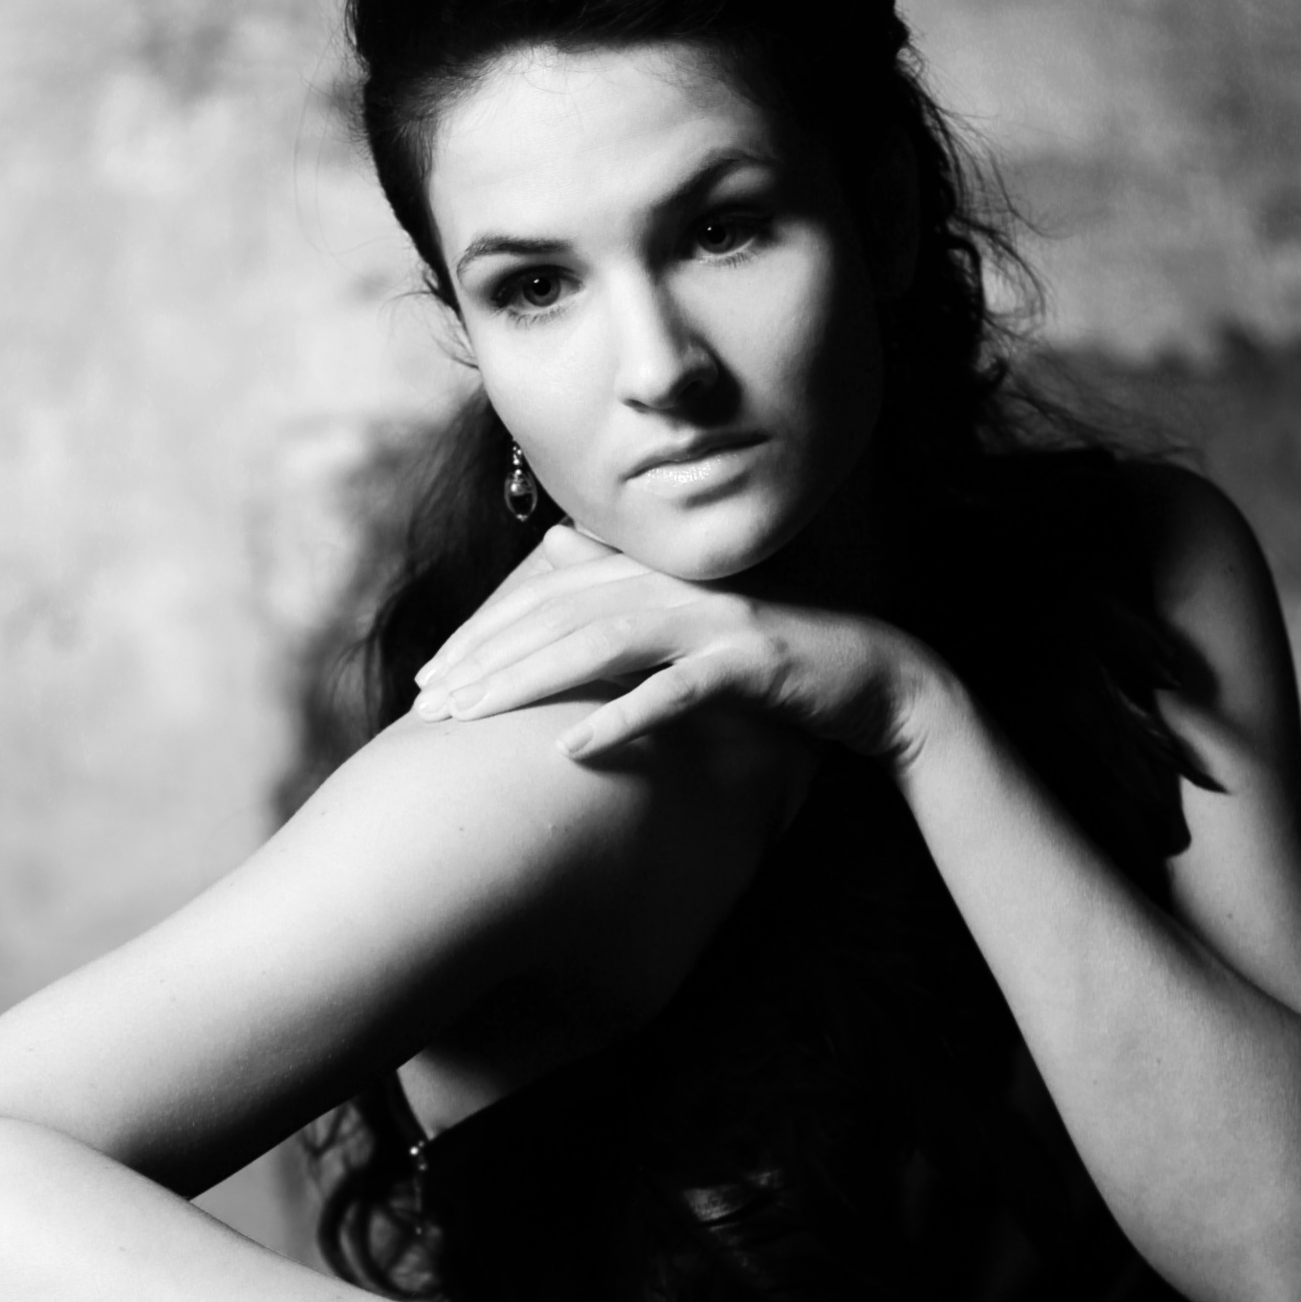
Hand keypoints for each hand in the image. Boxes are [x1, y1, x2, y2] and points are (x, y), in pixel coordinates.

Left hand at [412, 525, 946, 766]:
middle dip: (484, 659)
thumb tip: (550, 550)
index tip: (430, 677)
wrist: (873, 679)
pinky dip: (622, 718)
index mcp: (652, 576)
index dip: (483, 633)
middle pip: (558, 615)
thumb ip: (621, 592)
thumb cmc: (772, 662)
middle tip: (426, 706)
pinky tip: (571, 750)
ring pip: (600, 644)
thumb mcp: (688, 626)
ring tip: (471, 718)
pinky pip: (675, 690)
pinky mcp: (750, 662)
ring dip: (528, 681)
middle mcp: (673, 586)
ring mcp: (713, 620)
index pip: (545, 596)